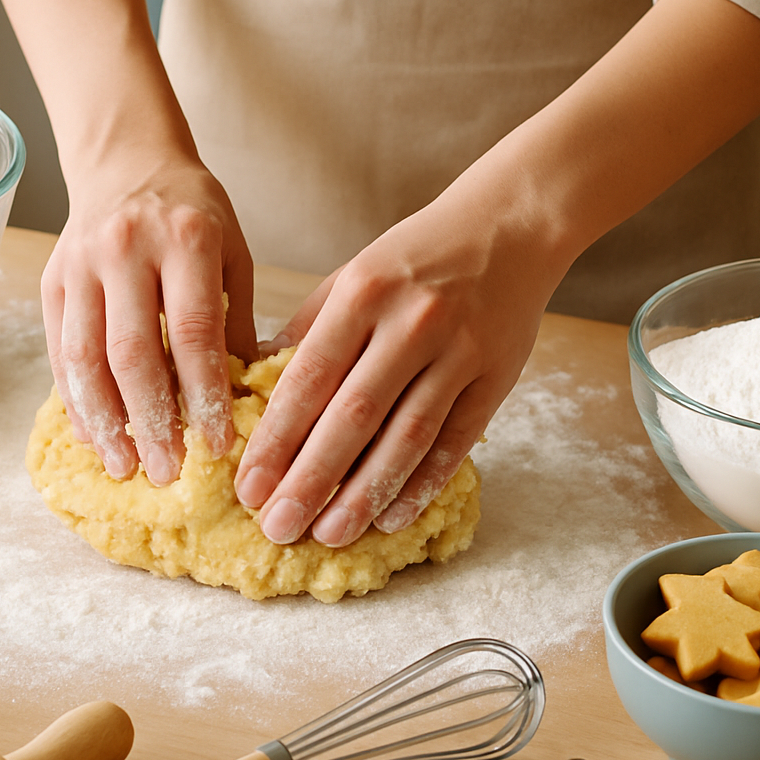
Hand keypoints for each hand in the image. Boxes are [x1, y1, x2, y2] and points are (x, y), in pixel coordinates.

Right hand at [42, 158, 257, 484]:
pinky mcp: (52, 280)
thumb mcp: (232, 252)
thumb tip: (248, 400)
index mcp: (186, 239)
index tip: (216, 444)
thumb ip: (237, 321)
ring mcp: (81, 264)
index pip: (194, 331)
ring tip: (126, 466)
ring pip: (86, 357)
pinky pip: (60, 350)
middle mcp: (127, 249)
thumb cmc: (192, 212)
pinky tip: (94, 436)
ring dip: (105, 421)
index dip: (203, 394)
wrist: (125, 157)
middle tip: (169, 472)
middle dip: (151, 421)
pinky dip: (76, 400)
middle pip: (134, 351)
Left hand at [235, 188, 567, 546]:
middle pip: (353, 416)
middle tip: (276, 527)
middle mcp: (410, 324)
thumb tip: (253, 388)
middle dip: (310, 478)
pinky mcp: (495, 378)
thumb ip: (307, 330)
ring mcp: (458, 353)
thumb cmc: (417, 256)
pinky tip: (390, 518)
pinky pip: (454, 442)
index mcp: (363, 293)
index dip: (277, 439)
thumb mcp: (353, 275)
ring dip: (363, 493)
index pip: (309, 378)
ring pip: (405, 437)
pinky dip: (422, 484)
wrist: (511, 225)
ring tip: (329, 534)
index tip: (248, 486)